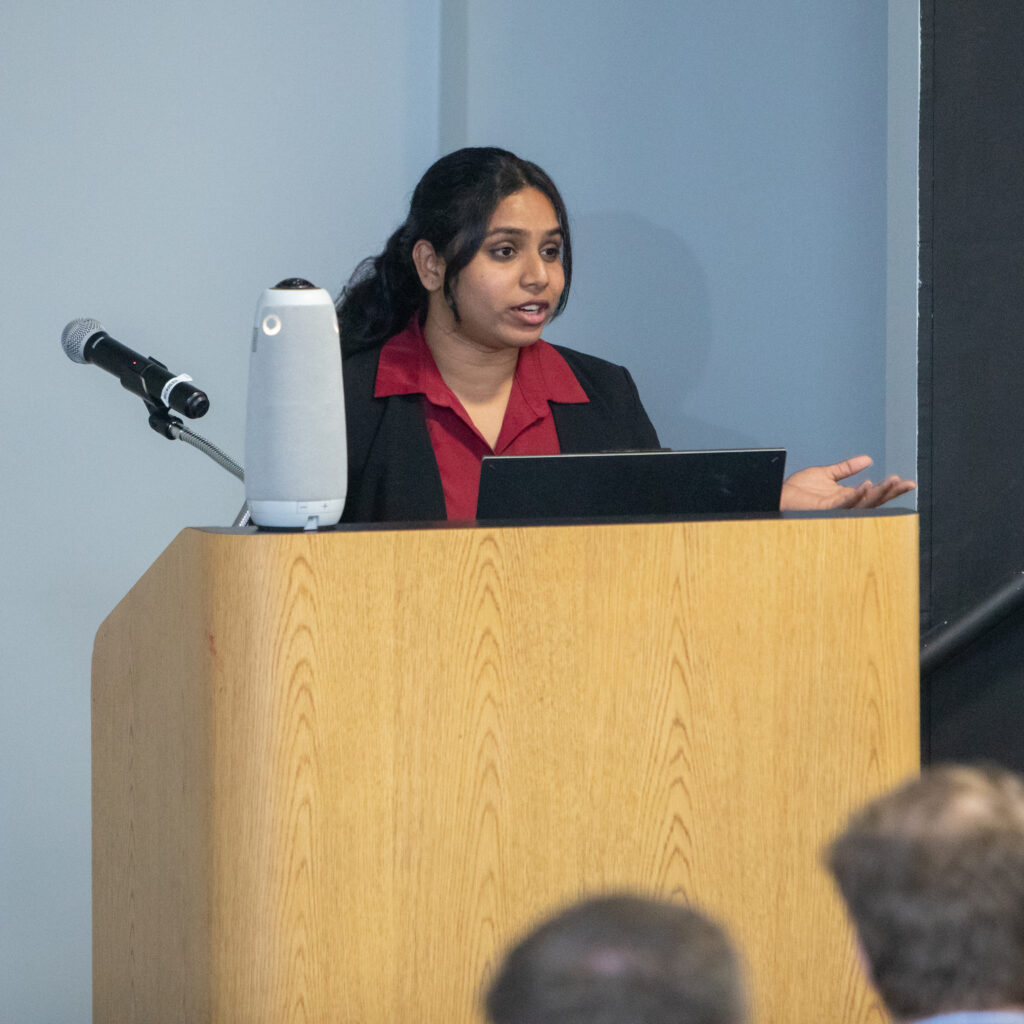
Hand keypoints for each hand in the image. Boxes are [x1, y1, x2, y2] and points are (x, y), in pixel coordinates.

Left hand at [779, 455, 915, 510]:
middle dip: (891, 492)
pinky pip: (844, 504)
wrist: (778, 494)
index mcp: (847, 497)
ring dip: (878, 493)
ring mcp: (835, 508)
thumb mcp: (826, 474)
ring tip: (893, 482)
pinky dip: (856, 495)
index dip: (891, 488)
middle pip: (874, 500)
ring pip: (863, 503)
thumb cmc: (798, 490)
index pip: (874, 493)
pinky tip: (866, 486)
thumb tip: (868, 459)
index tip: (908, 482)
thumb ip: (847, 468)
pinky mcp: (825, 509)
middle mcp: (844, 504)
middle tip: (907, 483)